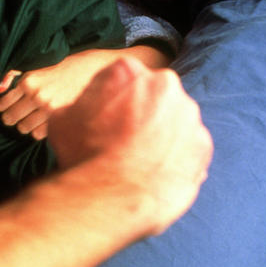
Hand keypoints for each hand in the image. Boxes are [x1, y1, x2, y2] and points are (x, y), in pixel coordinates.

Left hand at [0, 46, 170, 139]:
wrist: (97, 70)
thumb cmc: (65, 67)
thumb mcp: (38, 67)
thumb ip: (15, 76)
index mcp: (29, 81)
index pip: (3, 103)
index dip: (1, 107)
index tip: (2, 108)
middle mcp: (37, 96)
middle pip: (11, 119)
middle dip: (10, 119)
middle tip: (13, 117)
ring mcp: (50, 111)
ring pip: (24, 129)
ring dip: (24, 126)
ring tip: (28, 121)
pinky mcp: (63, 120)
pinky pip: (40, 134)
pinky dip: (38, 132)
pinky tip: (43, 124)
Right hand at [47, 58, 212, 235]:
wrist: (110, 196)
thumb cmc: (82, 153)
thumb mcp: (62, 118)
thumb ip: (80, 105)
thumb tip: (84, 112)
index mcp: (128, 70)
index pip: (120, 76)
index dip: (108, 98)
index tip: (101, 117)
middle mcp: (165, 85)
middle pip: (152, 94)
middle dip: (139, 111)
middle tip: (120, 137)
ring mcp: (189, 115)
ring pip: (173, 120)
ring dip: (159, 133)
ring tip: (136, 158)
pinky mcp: (203, 145)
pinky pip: (188, 147)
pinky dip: (174, 156)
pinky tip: (153, 171)